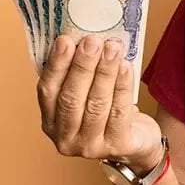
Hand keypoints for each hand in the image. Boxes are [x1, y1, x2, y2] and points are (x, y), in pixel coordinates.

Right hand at [37, 34, 162, 168]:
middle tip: (92, 41)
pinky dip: (122, 86)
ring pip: (96, 104)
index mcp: (50, 122)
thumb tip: (80, 37)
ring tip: (112, 48)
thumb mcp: (87, 95)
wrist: (137, 143)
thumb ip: (78, 74)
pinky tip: (125, 67)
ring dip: (105, 72)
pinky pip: (120, 112)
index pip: (47, 91)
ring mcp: (90, 146)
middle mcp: (65, 138)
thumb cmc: (108, 112)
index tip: (65, 40)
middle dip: (82, 66)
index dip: (56, 65)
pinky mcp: (117, 147)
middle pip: (71, 99)